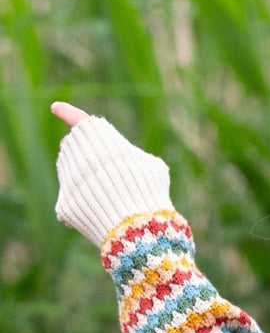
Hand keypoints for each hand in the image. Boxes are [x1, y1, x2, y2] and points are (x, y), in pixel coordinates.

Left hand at [51, 102, 172, 246]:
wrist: (135, 224)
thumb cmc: (148, 190)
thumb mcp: (150, 165)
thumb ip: (132, 157)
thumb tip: (126, 165)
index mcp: (97, 134)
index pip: (77, 118)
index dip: (67, 112)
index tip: (56, 108)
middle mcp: (75, 151)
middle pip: (72, 147)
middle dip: (82, 155)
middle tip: (102, 171)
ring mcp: (67, 177)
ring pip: (69, 173)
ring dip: (83, 180)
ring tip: (107, 195)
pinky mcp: (64, 203)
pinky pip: (72, 202)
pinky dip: (85, 207)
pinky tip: (101, 215)